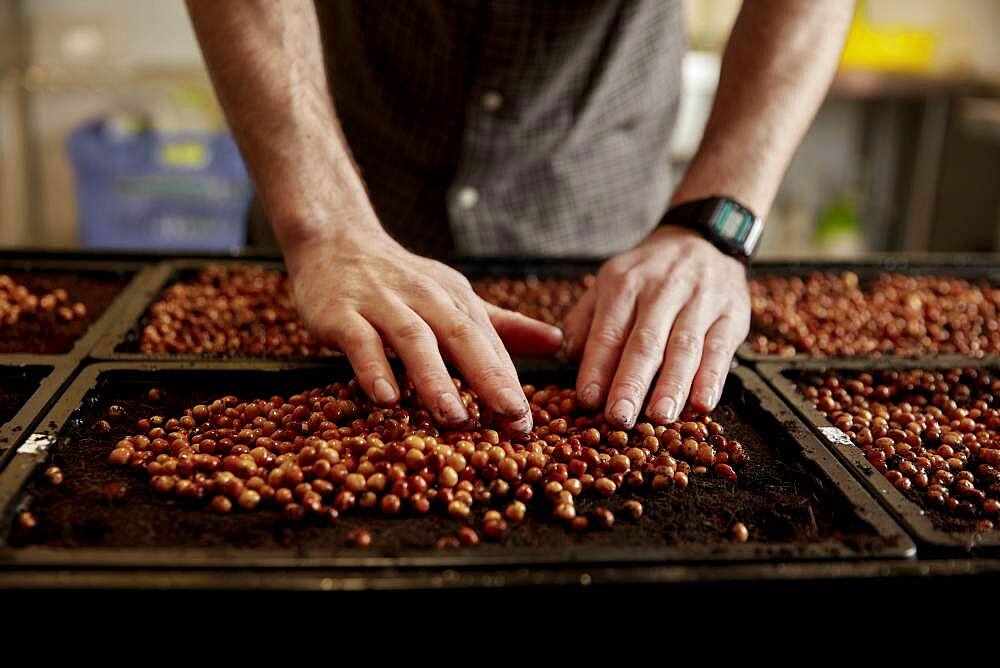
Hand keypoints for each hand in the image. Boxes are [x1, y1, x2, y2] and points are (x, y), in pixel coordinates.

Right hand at [283, 230, 562, 432]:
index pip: (488, 343)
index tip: (526, 423)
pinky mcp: (341, 313)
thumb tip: (558, 342)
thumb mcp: (454, 296)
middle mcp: (424, 298)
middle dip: (488, 377)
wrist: (335, 241)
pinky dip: (374, 368)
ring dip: (434, 378)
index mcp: (456, 298)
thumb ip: (503, 325)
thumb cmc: (400, 281)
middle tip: (510, 416)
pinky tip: (387, 399)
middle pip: (461, 336)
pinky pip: (360, 341)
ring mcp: (381, 304)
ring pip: (413, 339)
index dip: (509, 382)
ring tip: (453, 417)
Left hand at [563, 225, 749, 427]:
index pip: (608, 332)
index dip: (597, 367)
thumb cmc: (647, 274)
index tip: (587, 399)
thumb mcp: (609, 283)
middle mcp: (661, 290)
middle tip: (620, 417)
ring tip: (660, 416)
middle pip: (644, 342)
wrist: (701, 239)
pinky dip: (712, 378)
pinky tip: (703, 403)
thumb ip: (586, 320)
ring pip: (684, 347)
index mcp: (623, 284)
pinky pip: (720, 349)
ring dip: (672, 385)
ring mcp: (699, 301)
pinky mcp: (730, 313)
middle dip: (631, 383)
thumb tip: (568, 356)